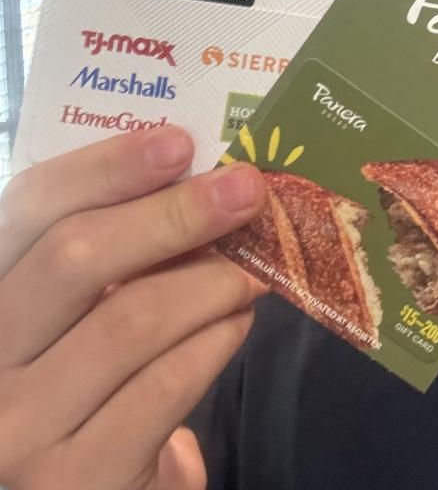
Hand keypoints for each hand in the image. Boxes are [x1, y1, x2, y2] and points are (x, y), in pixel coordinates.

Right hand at [0, 126, 267, 488]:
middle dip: (173, 214)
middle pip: (73, 257)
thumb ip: (111, 259)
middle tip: (246, 190)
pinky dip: (215, 342)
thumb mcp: (75, 322)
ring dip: (210, 281)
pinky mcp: (74, 484)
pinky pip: (163, 386)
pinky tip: (236, 324)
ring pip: (129, 320)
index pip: (29, 208)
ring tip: (254, 269)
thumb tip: (203, 181)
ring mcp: (17, 431)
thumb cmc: (87, 397)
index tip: (180, 142)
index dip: (105, 167)